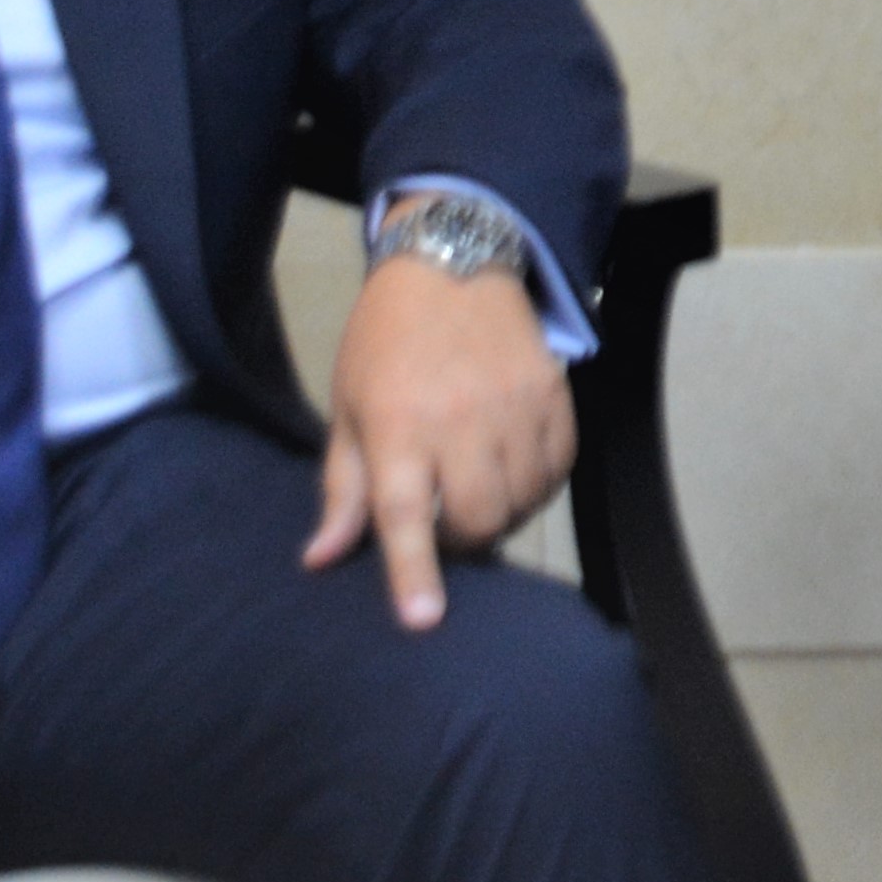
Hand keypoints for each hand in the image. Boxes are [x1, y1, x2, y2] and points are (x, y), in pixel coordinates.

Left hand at [304, 215, 572, 632]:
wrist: (453, 261)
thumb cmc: (384, 342)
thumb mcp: (348, 408)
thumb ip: (343, 488)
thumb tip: (322, 558)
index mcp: (396, 425)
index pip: (403, 513)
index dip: (414, 571)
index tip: (422, 620)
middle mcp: (459, 418)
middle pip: (478, 519)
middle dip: (462, 538)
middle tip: (444, 517)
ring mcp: (514, 405)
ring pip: (523, 500)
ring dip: (501, 512)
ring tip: (478, 487)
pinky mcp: (555, 393)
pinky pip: (559, 468)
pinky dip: (538, 483)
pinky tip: (515, 466)